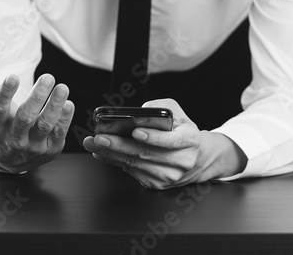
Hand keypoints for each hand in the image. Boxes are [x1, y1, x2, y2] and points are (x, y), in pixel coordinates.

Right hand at [0, 64, 74, 172]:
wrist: (10, 160)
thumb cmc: (0, 125)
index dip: (5, 93)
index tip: (13, 76)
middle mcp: (13, 138)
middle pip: (25, 117)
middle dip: (37, 97)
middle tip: (48, 77)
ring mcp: (32, 146)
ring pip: (44, 125)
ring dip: (54, 106)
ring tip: (62, 87)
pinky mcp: (50, 150)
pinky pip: (58, 134)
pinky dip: (64, 119)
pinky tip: (69, 104)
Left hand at [83, 99, 246, 189]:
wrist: (197, 158)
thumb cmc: (183, 131)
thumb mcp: (178, 114)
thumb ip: (160, 108)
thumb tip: (138, 113)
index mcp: (190, 140)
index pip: (171, 140)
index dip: (153, 137)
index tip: (136, 131)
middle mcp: (181, 161)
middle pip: (146, 154)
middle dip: (119, 145)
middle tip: (100, 137)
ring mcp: (169, 175)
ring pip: (136, 165)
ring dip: (112, 154)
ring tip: (95, 144)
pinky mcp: (158, 184)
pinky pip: (132, 172)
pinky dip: (115, 162)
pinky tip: (103, 153)